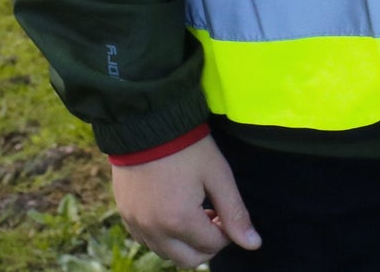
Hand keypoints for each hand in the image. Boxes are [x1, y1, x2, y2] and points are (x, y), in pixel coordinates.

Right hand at [112, 136, 260, 265]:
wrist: (146, 121)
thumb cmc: (186, 145)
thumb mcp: (217, 173)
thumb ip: (234, 212)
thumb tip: (253, 244)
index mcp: (179, 220)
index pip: (212, 245)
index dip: (226, 231)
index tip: (225, 210)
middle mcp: (154, 230)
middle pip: (189, 260)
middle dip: (207, 244)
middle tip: (213, 215)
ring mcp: (136, 224)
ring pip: (166, 253)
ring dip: (185, 242)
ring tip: (194, 210)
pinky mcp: (126, 215)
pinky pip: (147, 240)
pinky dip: (163, 235)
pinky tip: (172, 209)